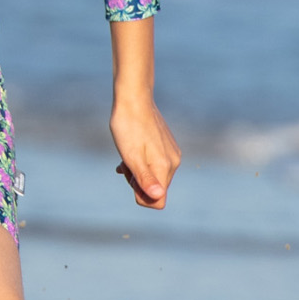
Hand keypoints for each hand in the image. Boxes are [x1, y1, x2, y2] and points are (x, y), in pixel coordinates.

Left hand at [110, 94, 180, 208]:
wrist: (133, 98)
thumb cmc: (128, 127)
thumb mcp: (131, 156)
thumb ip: (144, 178)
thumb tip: (157, 197)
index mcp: (165, 167)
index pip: (158, 201)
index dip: (140, 196)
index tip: (129, 177)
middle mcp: (173, 162)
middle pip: (156, 189)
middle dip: (137, 182)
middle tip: (125, 164)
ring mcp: (171, 153)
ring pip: (154, 176)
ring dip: (137, 172)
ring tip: (125, 156)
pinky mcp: (166, 146)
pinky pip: (154, 165)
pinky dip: (140, 163)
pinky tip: (128, 154)